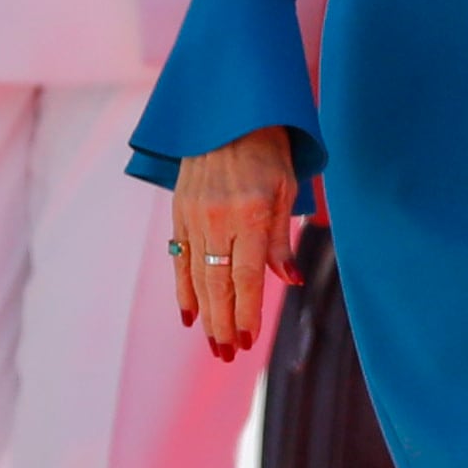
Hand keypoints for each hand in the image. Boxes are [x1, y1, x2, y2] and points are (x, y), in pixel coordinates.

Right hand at [170, 129, 303, 360]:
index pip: (246, 278)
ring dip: (206, 315)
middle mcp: (217, 219)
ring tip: (213, 345)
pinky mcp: (180, 213)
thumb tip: (287, 281)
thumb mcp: (286, 188)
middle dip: (224, 324)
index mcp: (249, 214)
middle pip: (219, 285)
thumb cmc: (267, 148)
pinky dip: (183, 289)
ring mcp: (194, 217)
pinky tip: (189, 315)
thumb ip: (280, 238)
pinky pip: (179, 259)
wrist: (226, 112)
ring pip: (197, 277)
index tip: (248, 341)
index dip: (247, 313)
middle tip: (228, 355)